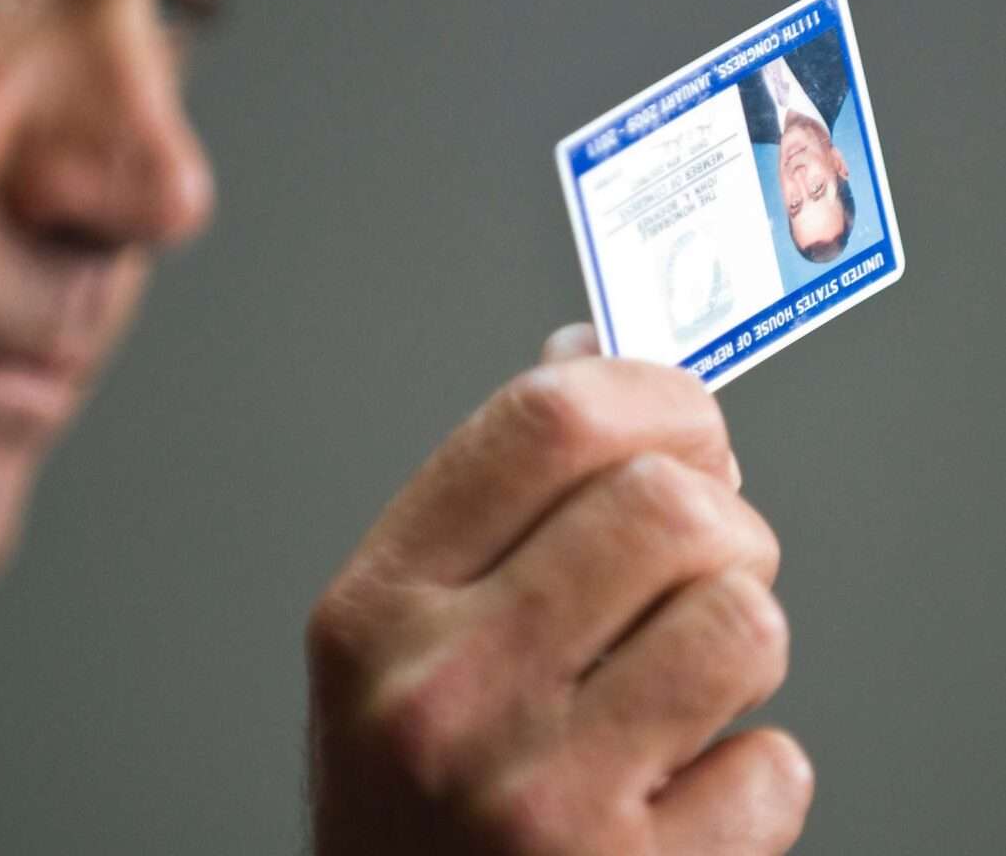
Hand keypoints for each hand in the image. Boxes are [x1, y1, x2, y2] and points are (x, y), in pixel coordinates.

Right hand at [306, 325, 811, 853]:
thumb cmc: (398, 794)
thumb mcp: (390, 635)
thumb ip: (485, 501)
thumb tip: (590, 359)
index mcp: (378, 606)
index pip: (544, 424)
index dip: (651, 392)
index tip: (682, 417)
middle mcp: (445, 690)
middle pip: (669, 505)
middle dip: (720, 519)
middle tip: (700, 557)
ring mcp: (534, 792)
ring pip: (741, 620)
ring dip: (741, 639)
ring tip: (686, 672)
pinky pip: (774, 766)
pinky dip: (750, 769)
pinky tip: (678, 780)